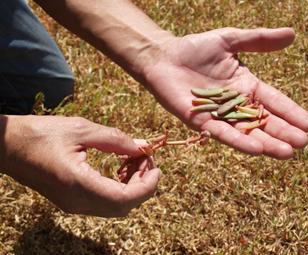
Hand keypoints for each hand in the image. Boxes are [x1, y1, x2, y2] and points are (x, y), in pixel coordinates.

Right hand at [0, 115, 160, 216]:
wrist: (9, 146)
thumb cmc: (41, 133)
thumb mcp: (82, 129)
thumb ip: (116, 139)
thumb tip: (142, 147)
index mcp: (78, 184)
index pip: (124, 199)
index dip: (147, 186)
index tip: (157, 168)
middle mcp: (76, 201)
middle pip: (123, 206)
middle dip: (143, 184)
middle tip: (145, 158)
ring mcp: (73, 205)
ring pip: (115, 207)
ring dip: (132, 186)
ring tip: (133, 160)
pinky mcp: (71, 201)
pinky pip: (104, 202)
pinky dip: (119, 188)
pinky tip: (120, 168)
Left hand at [142, 27, 307, 159]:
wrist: (164, 57)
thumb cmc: (195, 48)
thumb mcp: (230, 40)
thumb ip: (259, 40)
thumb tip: (292, 34)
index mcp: (245, 86)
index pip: (272, 101)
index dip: (290, 112)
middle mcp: (234, 104)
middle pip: (262, 121)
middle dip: (282, 132)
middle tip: (302, 144)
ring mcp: (218, 115)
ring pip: (245, 132)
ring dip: (266, 143)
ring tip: (286, 153)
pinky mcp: (200, 121)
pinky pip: (221, 133)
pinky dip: (238, 141)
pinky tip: (256, 150)